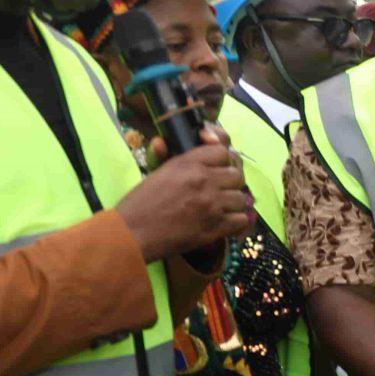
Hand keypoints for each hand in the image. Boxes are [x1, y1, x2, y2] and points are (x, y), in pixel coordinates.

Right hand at [117, 137, 254, 260]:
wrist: (133, 233)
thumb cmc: (139, 203)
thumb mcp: (157, 172)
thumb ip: (171, 157)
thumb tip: (163, 141)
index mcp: (188, 164)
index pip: (222, 151)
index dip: (221, 161)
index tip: (215, 169)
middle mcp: (204, 180)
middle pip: (236, 175)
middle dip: (229, 182)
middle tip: (218, 191)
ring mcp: (212, 204)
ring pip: (240, 198)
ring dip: (231, 203)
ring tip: (218, 208)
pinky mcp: (216, 226)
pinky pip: (241, 219)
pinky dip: (234, 221)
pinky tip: (223, 222)